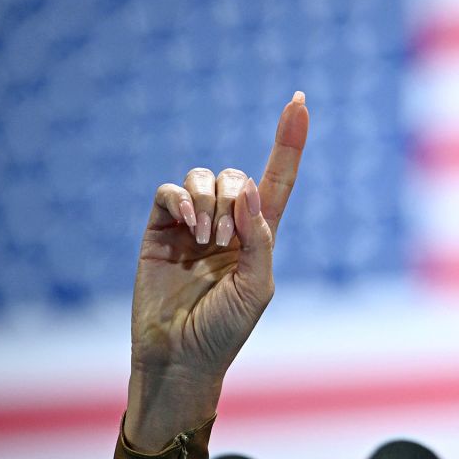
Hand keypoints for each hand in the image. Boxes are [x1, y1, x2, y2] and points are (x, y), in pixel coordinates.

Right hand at [125, 92, 308, 450]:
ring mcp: (191, 224)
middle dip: (234, 197)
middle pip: (236, 175)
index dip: (289, 141)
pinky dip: (182, 199)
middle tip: (225, 242)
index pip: (277, 179)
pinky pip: (170, 191)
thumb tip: (245, 191)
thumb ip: (259, 238)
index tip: (299, 101)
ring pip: (203, 177)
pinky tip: (189, 226)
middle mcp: (227, 223)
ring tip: (207, 240)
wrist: (180, 357)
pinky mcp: (158, 228)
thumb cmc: (225, 330)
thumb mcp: (257, 287)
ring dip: (209, 201)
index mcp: (259, 235)